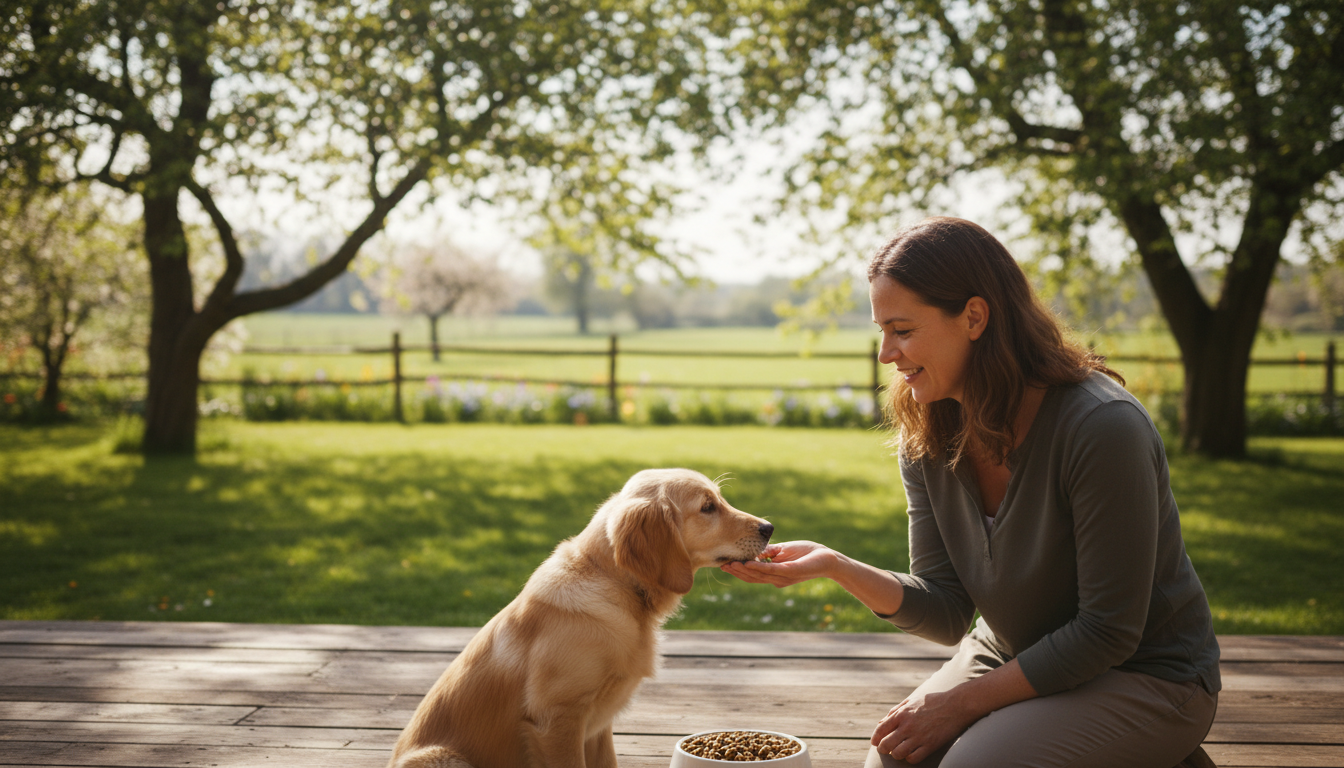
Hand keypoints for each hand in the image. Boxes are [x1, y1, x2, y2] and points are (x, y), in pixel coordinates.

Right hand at [719, 540, 836, 587]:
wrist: (828, 558)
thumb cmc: (807, 553)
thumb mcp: (783, 551)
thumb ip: (769, 552)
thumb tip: (754, 549)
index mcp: (774, 574)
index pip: (753, 575)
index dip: (738, 570)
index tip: (724, 563)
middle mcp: (777, 579)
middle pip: (752, 578)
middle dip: (737, 572)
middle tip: (721, 565)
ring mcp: (783, 577)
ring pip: (759, 575)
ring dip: (743, 570)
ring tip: (730, 564)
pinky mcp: (791, 572)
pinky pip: (772, 570)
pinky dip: (759, 567)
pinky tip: (748, 563)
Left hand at [870, 688, 976, 763]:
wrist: (956, 705)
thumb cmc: (933, 701)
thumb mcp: (911, 701)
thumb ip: (895, 711)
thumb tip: (881, 723)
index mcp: (901, 714)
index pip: (880, 730)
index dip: (875, 739)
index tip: (876, 743)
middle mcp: (907, 726)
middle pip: (886, 744)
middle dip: (883, 749)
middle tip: (886, 750)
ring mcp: (918, 737)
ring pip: (897, 753)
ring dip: (896, 754)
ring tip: (899, 752)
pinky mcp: (930, 745)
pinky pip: (913, 758)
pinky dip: (909, 758)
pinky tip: (911, 753)